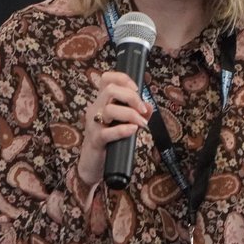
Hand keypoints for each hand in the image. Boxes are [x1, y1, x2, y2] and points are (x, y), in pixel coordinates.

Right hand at [76, 71, 152, 185]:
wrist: (93, 165)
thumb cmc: (109, 142)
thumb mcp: (124, 124)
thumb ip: (137, 114)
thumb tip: (150, 106)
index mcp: (101, 102)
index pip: (107, 79)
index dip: (122, 79)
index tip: (137, 89)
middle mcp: (95, 109)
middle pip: (110, 89)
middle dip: (131, 97)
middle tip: (142, 109)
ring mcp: (93, 124)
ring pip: (109, 109)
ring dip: (130, 114)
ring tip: (142, 123)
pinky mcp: (95, 140)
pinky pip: (107, 132)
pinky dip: (122, 130)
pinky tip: (132, 130)